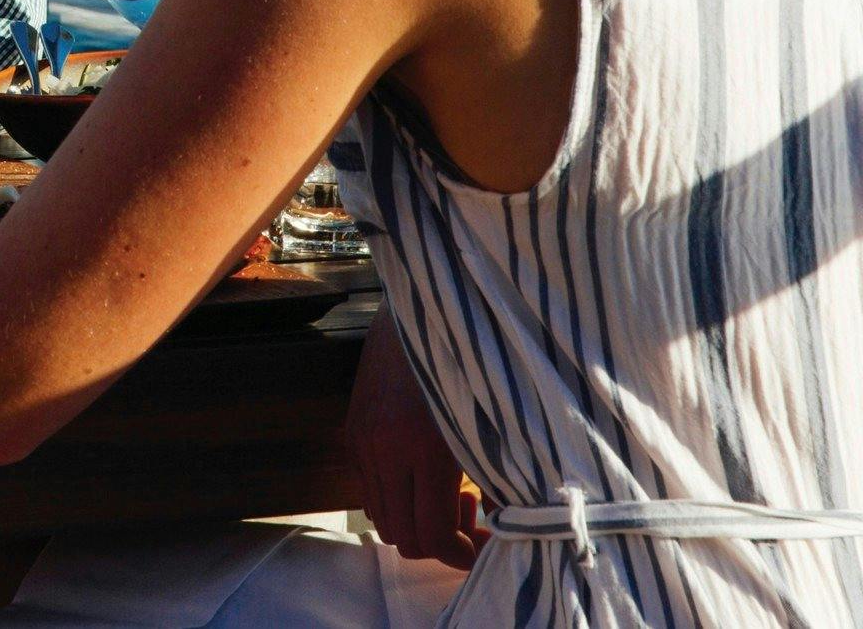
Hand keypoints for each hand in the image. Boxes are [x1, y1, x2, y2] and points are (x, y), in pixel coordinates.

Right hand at [345, 312, 482, 568]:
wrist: (426, 306)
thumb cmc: (474, 360)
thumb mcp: (496, 421)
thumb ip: (502, 478)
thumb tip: (509, 527)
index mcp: (426, 449)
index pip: (433, 537)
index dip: (463, 555)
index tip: (488, 543)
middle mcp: (385, 449)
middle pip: (404, 537)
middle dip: (441, 543)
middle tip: (473, 520)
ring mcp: (364, 439)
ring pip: (382, 517)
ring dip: (415, 521)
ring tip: (449, 495)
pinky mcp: (354, 429)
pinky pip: (368, 489)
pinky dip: (396, 498)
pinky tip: (424, 473)